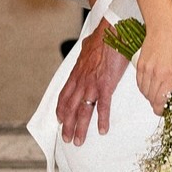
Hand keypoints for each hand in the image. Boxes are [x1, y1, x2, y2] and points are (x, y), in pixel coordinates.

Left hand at [57, 26, 129, 144]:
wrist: (111, 31)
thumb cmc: (103, 37)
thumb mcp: (88, 46)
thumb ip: (86, 53)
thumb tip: (87, 48)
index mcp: (77, 73)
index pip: (65, 95)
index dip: (61, 109)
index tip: (60, 120)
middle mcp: (82, 81)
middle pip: (71, 107)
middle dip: (67, 125)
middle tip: (66, 139)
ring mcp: (92, 84)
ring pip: (83, 110)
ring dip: (80, 127)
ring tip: (78, 141)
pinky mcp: (106, 84)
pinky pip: (103, 106)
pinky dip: (101, 120)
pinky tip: (101, 130)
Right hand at [136, 20, 171, 115]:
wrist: (163, 28)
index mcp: (169, 76)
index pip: (160, 102)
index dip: (161, 110)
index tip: (164, 110)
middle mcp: (155, 75)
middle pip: (151, 99)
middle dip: (157, 104)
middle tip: (163, 102)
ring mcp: (146, 70)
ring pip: (144, 92)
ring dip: (150, 96)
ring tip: (158, 93)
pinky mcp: (139, 65)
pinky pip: (139, 83)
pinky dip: (144, 88)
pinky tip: (151, 85)